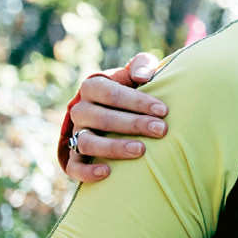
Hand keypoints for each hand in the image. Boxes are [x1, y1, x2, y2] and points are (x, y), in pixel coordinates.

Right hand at [63, 53, 165, 183]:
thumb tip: (144, 75)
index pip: (111, 92)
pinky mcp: (74, 156)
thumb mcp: (135, 73)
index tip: (164, 110)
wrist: (115, 110)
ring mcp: (75, 133)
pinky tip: (107, 173)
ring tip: (141, 151)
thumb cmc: (132, 88)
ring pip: (87, 142)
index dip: (137, 101)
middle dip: (133, 124)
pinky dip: (86, 172)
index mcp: (92, 87)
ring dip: (113, 147)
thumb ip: (141, 65)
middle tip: (161, 130)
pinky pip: (73, 167)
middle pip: (101, 118)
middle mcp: (80, 110)